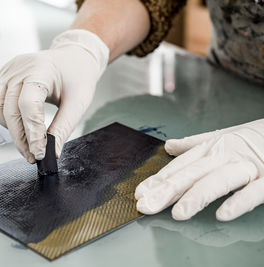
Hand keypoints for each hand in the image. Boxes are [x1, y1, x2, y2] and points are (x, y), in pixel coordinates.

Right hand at [0, 29, 108, 162]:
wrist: (73, 57)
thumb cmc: (77, 77)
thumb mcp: (78, 103)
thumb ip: (63, 128)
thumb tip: (52, 152)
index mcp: (42, 69)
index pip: (29, 104)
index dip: (32, 132)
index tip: (39, 153)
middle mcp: (20, 68)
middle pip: (11, 110)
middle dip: (21, 138)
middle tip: (33, 156)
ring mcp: (8, 70)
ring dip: (10, 129)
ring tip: (27, 141)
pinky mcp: (3, 76)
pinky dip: (5, 118)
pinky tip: (20, 125)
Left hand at [135, 119, 263, 220]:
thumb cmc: (253, 136)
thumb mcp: (222, 136)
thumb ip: (194, 144)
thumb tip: (169, 146)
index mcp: (211, 147)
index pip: (180, 166)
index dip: (159, 180)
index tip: (140, 193)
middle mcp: (224, 155)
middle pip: (191, 174)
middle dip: (166, 191)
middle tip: (147, 206)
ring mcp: (246, 167)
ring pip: (218, 181)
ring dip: (196, 197)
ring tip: (178, 213)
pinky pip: (254, 192)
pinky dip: (238, 202)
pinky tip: (222, 214)